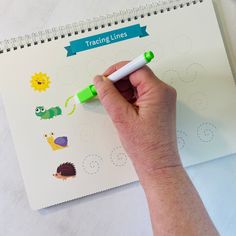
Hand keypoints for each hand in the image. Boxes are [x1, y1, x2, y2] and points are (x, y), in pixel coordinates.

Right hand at [93, 62, 180, 176]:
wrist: (158, 164)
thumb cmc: (143, 145)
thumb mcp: (121, 117)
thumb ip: (108, 95)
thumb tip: (99, 80)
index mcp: (158, 90)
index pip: (136, 68)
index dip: (117, 70)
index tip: (103, 79)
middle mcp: (163, 91)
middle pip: (137, 75)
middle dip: (118, 82)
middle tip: (104, 91)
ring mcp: (162, 99)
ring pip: (138, 85)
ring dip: (122, 90)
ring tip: (111, 103)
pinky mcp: (158, 107)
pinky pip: (141, 95)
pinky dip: (128, 98)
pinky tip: (120, 107)